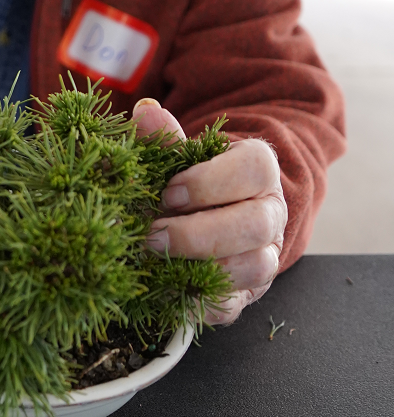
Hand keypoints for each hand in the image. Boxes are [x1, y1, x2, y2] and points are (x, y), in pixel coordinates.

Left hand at [132, 98, 286, 323]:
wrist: (205, 214)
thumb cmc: (190, 179)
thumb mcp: (178, 154)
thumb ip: (164, 137)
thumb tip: (145, 112)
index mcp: (258, 171)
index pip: (255, 170)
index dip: (210, 182)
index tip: (168, 192)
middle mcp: (270, 214)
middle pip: (255, 225)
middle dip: (197, 233)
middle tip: (151, 235)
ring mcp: (263, 255)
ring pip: (253, 266)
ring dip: (200, 267)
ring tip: (156, 261)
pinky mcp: (247, 292)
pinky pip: (233, 305)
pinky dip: (197, 301)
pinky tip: (165, 289)